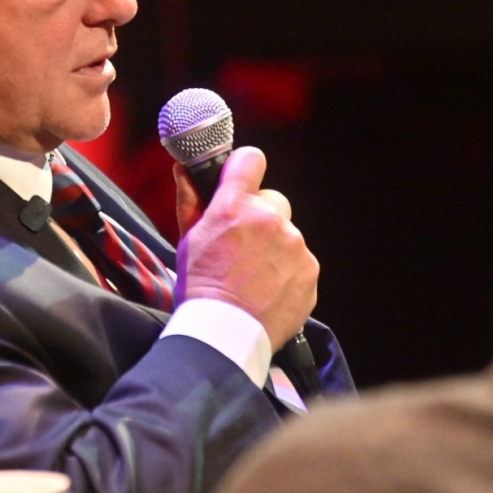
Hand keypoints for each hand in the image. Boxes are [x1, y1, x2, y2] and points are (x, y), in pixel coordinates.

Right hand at [173, 147, 318, 351]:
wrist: (225, 333)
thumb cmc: (200, 286)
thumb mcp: (188, 239)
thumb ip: (190, 200)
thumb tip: (182, 169)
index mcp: (235, 206)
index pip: (251, 159)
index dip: (245, 168)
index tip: (241, 181)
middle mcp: (269, 218)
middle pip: (272, 201)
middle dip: (259, 217)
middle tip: (243, 246)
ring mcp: (294, 244)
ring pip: (286, 234)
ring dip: (274, 247)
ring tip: (254, 276)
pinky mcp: (310, 270)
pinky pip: (300, 261)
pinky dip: (287, 272)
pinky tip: (268, 289)